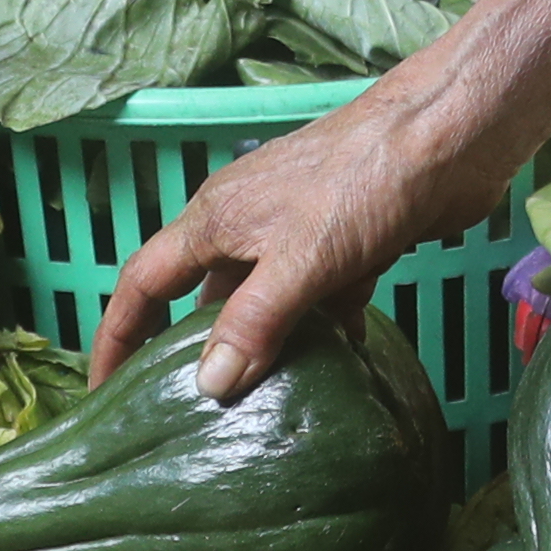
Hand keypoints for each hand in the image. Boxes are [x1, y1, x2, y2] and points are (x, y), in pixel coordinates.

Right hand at [86, 81, 508, 398]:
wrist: (451, 132)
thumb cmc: (363, 181)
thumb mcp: (298, 258)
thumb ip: (252, 321)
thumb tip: (207, 385)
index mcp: (215, 219)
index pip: (143, 283)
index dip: (116, 335)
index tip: (100, 390)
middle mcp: (249, 223)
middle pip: (202, 295)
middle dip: (192, 352)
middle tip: (186, 417)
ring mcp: (303, 230)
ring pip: (266, 301)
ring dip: (263, 348)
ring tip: (259, 412)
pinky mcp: (354, 240)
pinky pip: (323, 297)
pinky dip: (325, 332)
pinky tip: (337, 373)